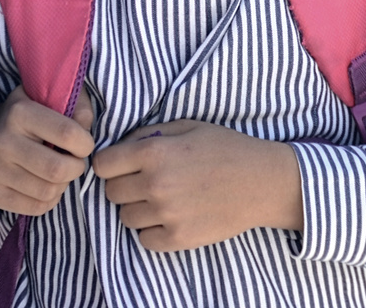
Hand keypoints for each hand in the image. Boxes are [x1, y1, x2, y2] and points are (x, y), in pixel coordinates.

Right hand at [0, 86, 95, 215]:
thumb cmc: (25, 114)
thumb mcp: (47, 98)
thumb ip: (74, 105)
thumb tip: (85, 125)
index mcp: (20, 113)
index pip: (67, 133)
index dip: (85, 143)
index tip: (84, 144)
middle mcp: (5, 142)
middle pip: (58, 169)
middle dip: (76, 167)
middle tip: (74, 161)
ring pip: (48, 191)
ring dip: (63, 185)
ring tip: (59, 173)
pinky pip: (35, 207)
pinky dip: (49, 200)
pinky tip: (46, 185)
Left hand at [91, 120, 301, 252]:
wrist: (262, 182)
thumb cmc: (226, 148)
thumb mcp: (187, 126)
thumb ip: (148, 134)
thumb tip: (120, 146)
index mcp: (154, 152)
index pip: (103, 165)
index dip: (111, 164)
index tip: (122, 165)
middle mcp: (156, 184)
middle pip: (112, 192)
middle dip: (123, 185)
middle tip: (145, 181)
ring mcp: (167, 214)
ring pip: (126, 217)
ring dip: (138, 208)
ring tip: (162, 198)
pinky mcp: (179, 238)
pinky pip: (144, 239)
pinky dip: (152, 229)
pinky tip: (170, 216)